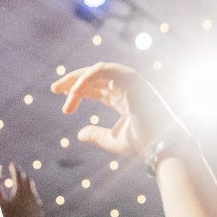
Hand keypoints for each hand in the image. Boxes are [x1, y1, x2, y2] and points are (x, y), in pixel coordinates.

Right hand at [0, 163, 41, 216]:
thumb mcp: (2, 205)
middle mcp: (31, 194)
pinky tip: (28, 198)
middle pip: (27, 180)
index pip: (18, 175)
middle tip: (17, 172)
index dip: (15, 169)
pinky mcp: (39, 209)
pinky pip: (35, 198)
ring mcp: (36, 201)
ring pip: (32, 189)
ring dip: (27, 185)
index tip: (12, 164)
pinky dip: (30, 195)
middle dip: (21, 176)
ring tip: (24, 183)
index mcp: (21, 190)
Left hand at [48, 63, 183, 159]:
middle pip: (95, 76)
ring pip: (97, 70)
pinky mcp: (131, 78)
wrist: (162, 146)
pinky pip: (103, 70)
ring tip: (61, 91)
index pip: (98, 87)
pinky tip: (74, 92)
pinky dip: (87, 78)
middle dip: (73, 80)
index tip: (61, 97)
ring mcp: (130, 80)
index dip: (79, 90)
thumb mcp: (113, 140)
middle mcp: (127, 86)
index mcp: (124, 98)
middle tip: (55, 88)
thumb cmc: (143, 144)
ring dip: (77, 79)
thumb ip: (97, 135)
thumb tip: (79, 134)